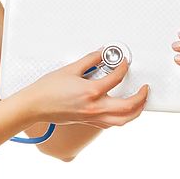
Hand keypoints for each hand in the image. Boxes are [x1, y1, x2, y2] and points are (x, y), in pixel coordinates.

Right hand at [22, 49, 148, 128]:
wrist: (35, 106)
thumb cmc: (47, 90)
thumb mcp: (70, 69)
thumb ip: (90, 60)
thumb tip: (102, 54)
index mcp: (91, 92)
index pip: (116, 78)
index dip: (123, 68)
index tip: (124, 63)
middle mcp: (94, 108)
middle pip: (128, 107)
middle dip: (141, 97)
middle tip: (145, 89)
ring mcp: (92, 117)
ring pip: (123, 120)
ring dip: (136, 112)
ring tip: (140, 103)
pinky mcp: (88, 122)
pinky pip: (111, 124)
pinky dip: (121, 118)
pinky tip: (122, 113)